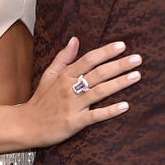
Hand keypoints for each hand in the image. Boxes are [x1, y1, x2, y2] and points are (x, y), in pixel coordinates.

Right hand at [23, 37, 139, 146]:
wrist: (27, 125)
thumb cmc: (41, 100)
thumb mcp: (48, 75)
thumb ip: (63, 57)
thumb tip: (75, 39)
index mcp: (64, 76)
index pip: (88, 60)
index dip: (105, 52)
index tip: (122, 46)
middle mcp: (69, 89)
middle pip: (98, 73)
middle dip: (119, 65)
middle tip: (137, 59)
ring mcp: (73, 106)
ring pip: (99, 92)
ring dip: (119, 83)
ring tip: (136, 76)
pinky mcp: (74, 122)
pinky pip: (95, 116)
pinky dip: (110, 110)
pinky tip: (125, 106)